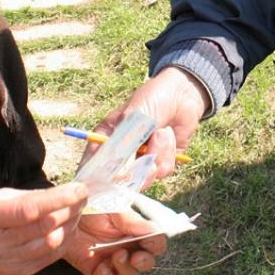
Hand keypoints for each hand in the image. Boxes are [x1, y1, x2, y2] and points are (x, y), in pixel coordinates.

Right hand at [0, 183, 87, 274]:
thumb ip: (26, 198)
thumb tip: (60, 194)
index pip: (29, 210)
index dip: (58, 199)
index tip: (79, 189)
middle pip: (43, 228)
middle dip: (70, 210)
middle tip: (83, 196)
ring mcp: (7, 263)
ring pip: (50, 245)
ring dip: (70, 226)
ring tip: (77, 210)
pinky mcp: (16, 274)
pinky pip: (47, 259)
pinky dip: (62, 242)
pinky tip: (68, 228)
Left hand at [62, 212, 167, 274]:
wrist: (64, 214)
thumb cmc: (92, 206)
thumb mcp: (114, 209)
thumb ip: (133, 221)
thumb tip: (155, 230)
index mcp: (136, 230)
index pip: (156, 242)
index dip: (157, 244)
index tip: (150, 242)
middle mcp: (128, 247)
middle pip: (147, 262)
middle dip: (145, 262)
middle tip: (136, 257)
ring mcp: (112, 260)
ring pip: (130, 273)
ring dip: (125, 267)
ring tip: (116, 255)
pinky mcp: (96, 270)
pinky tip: (102, 268)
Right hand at [89, 67, 208, 177]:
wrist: (182, 92)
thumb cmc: (152, 99)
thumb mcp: (134, 120)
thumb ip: (124, 146)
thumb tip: (118, 174)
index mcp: (106, 141)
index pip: (93, 168)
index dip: (97, 181)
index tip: (112, 182)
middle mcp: (122, 154)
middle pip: (120, 182)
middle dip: (138, 171)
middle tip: (148, 159)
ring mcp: (142, 159)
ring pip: (146, 177)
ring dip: (158, 154)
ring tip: (161, 133)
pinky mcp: (162, 161)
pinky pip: (164, 170)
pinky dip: (169, 153)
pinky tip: (170, 135)